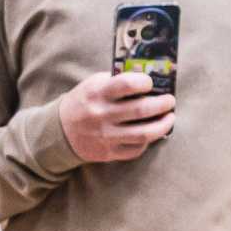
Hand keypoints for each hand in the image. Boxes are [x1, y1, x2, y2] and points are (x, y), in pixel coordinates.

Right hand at [58, 70, 174, 162]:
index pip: (127, 84)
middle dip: (163, 104)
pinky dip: (148, 141)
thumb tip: (147, 78)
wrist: (60, 131)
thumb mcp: (93, 85)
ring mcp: (106, 135)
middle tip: (170, 101)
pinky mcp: (109, 152)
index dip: (145, 82)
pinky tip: (151, 133)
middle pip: (141, 109)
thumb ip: (116, 81)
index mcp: (98, 93)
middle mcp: (102, 114)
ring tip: (170, 117)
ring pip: (144, 133)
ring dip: (163, 125)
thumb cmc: (83, 103)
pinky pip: (136, 149)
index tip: (151, 83)